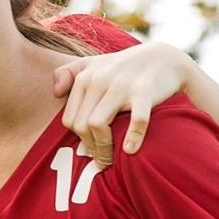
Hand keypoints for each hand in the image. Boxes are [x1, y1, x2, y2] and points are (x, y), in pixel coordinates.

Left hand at [52, 42, 193, 166]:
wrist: (163, 58)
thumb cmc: (123, 67)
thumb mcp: (93, 63)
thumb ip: (69, 72)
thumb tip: (55, 92)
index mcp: (85, 78)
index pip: (70, 119)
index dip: (78, 140)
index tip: (89, 150)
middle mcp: (99, 80)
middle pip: (82, 125)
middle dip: (90, 148)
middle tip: (100, 161)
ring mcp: (122, 86)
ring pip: (98, 124)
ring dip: (104, 149)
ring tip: (111, 160)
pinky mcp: (145, 92)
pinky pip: (136, 120)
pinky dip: (133, 138)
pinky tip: (130, 150)